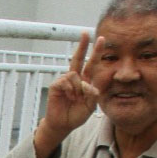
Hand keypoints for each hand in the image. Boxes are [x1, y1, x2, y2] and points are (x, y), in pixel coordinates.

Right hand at [34, 32, 101, 157]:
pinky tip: (67, 97)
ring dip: (77, 88)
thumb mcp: (91, 105)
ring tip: (74, 98)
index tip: (100, 39)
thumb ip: (93, 94)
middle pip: (79, 58)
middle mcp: (75, 78)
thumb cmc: (76, 115)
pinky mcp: (56, 85)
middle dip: (82, 46)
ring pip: (74, 74)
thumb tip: (87, 84)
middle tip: (85, 33)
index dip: (96, 52)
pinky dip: (69, 89)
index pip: (92, 64)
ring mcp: (65, 81)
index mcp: (85, 81)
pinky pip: (65, 81)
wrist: (63, 124)